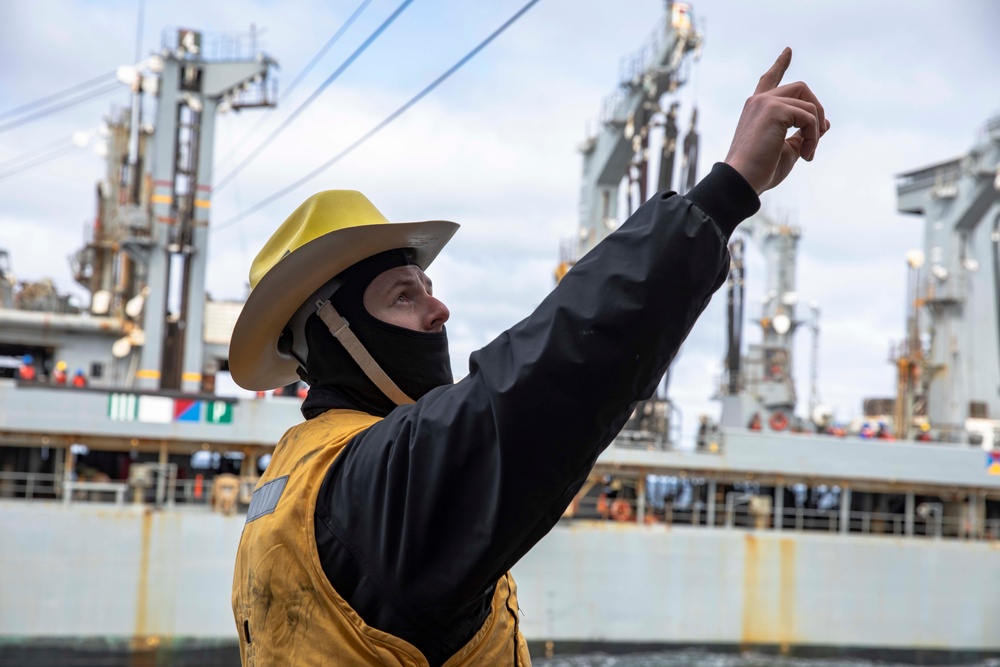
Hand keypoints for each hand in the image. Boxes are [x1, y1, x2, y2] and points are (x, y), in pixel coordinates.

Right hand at [724, 48, 830, 194]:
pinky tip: (806, 154)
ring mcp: (766, 103)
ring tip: (808, 153)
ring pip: (809, 105)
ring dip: (815, 130)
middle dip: (816, 111)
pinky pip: (809, 117)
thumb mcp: (786, 151)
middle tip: (815, 139)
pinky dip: (813, 136)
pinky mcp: (774, 110)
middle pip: (801, 89)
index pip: (769, 80)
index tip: (788, 51)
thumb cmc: (760, 171)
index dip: (780, 65)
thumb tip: (826, 123)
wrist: (742, 181)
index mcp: (757, 109)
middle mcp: (759, 101)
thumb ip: (803, 134)